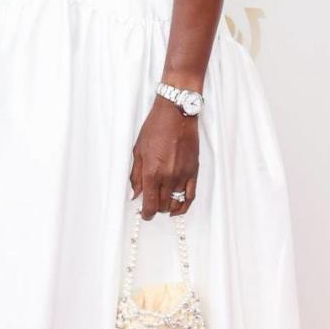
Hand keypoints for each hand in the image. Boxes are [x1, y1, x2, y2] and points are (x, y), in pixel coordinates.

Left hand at [130, 97, 198, 218]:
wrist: (176, 114)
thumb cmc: (156, 128)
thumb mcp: (138, 151)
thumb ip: (136, 175)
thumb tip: (136, 194)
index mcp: (151, 172)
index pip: (149, 204)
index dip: (146, 214)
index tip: (144, 214)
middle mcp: (168, 177)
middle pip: (162, 206)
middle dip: (155, 209)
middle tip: (150, 206)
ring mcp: (182, 175)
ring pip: (175, 203)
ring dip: (167, 207)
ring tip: (161, 204)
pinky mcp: (193, 171)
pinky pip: (190, 196)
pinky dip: (184, 206)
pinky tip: (178, 209)